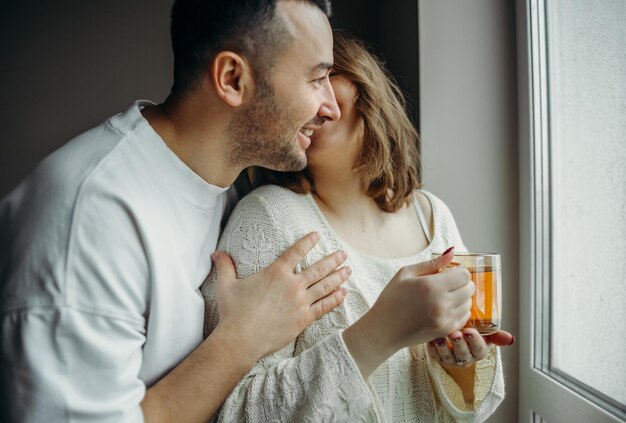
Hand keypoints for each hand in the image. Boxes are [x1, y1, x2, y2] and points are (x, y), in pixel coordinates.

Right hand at [212, 231, 349, 358]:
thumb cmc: (234, 312)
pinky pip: (324, 306)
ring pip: (325, 285)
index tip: (317, 235)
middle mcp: (292, 284)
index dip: (308, 242)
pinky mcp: (304, 318)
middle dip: (333, 259)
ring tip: (349, 270)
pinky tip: (343, 293)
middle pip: (319, 268)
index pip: (296, 251)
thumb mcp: (226, 285)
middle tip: (344, 253)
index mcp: (276, 272)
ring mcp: (300, 302)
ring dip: (339, 276)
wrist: (241, 339)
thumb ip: (225, 267)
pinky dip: (335, 299)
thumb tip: (216, 253)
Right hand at [343, 248, 473, 376]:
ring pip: (468, 303)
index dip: (458, 271)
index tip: (448, 273)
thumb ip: (431, 263)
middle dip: (461, 283)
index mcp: (431, 286)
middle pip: (469, 288)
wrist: (384, 329)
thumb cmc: (391, 299)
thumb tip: (451, 252)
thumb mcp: (406, 274)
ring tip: (444, 297)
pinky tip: (444, 308)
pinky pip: (464, 317)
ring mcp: (445, 319)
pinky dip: (458, 311)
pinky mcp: (445, 331)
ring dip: (460, 298)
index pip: (464, 275)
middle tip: (447, 284)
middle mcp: (441, 303)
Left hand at [427, 328, 515, 367]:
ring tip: (441, 338)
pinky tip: (431, 340)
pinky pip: (434, 355)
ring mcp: (451, 358)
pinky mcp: (438, 356)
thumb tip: (510, 339)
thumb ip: (496, 334)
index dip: (475, 341)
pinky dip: (432, 349)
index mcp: (478, 350)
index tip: (470, 331)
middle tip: (455, 334)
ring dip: (444, 348)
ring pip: (448, 357)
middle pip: (463, 354)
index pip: (479, 349)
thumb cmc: (470, 330)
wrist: (454, 331)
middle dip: (459, 344)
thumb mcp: (484, 332)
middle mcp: (465, 357)